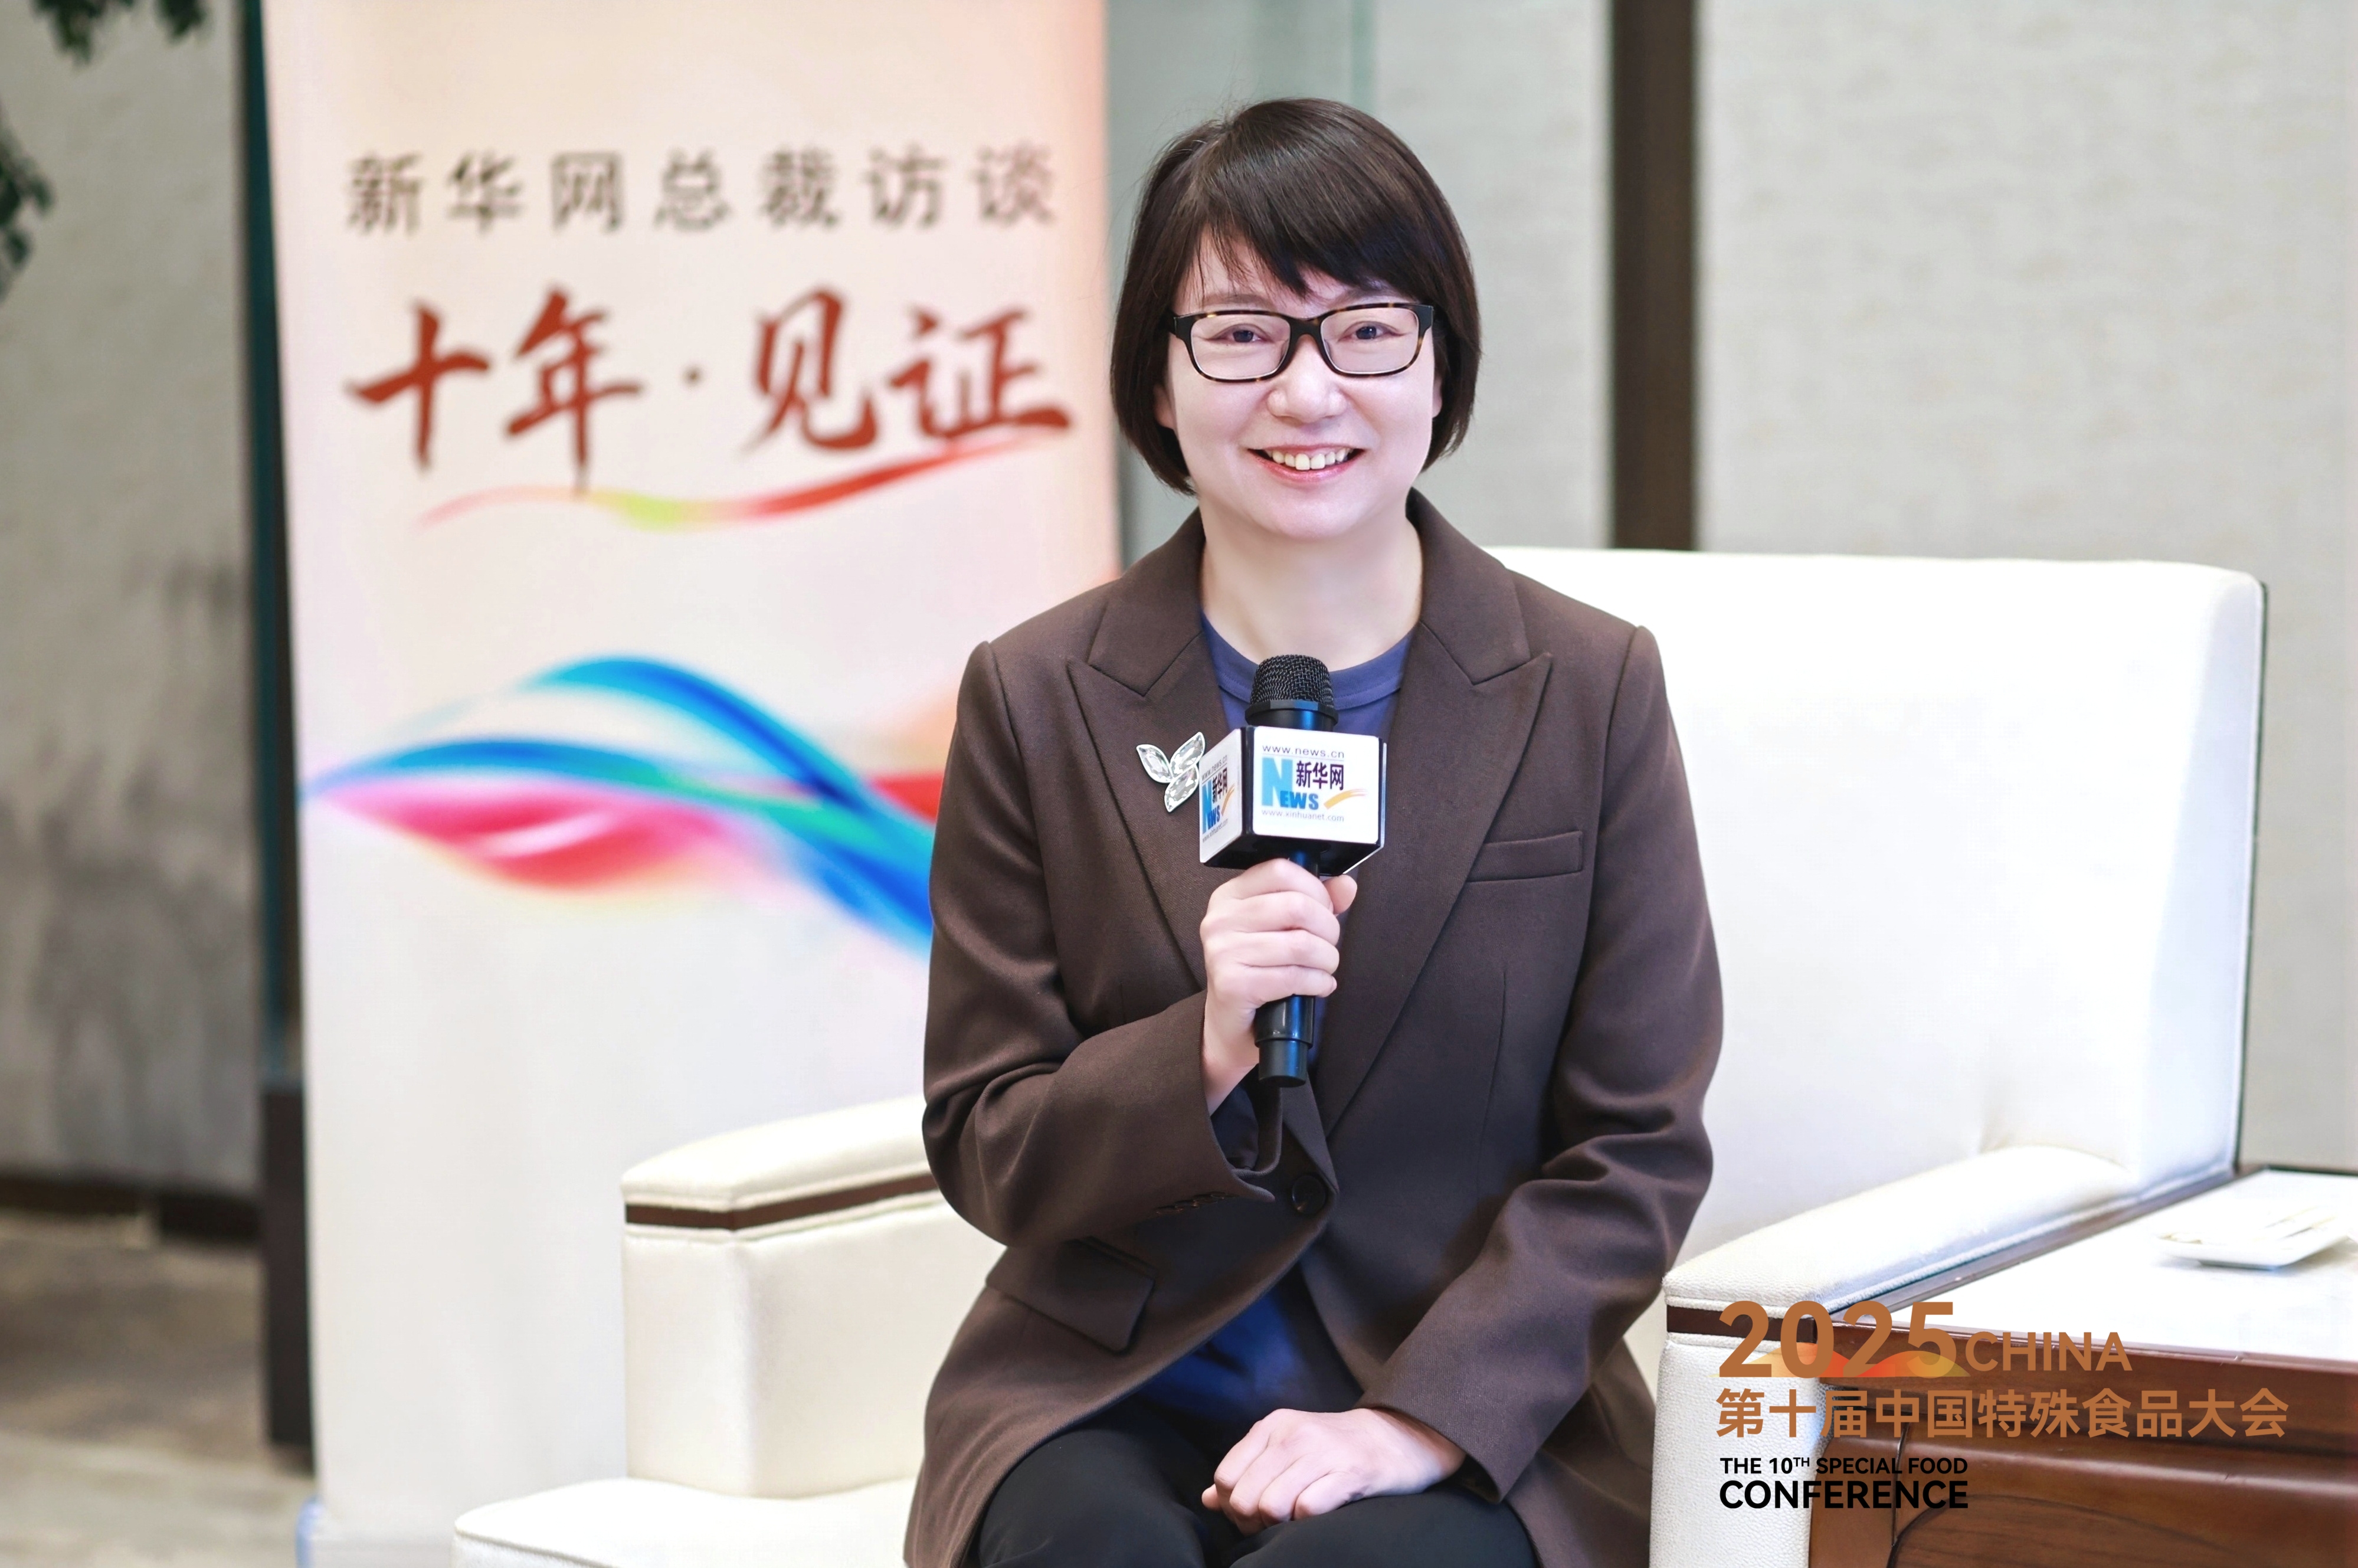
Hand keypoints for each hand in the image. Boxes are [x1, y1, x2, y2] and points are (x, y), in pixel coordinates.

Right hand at [1199, 863, 1357, 1107]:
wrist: (1231, 1023)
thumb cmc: (1258, 970)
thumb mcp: (1283, 928)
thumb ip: (1315, 901)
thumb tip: (1346, 885)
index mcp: (1230, 896)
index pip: (1280, 870)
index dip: (1315, 889)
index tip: (1325, 909)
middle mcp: (1221, 919)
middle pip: (1296, 906)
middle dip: (1327, 929)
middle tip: (1329, 945)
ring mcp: (1222, 951)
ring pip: (1300, 944)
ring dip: (1326, 959)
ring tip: (1326, 967)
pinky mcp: (1232, 984)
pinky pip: (1292, 977)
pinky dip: (1318, 982)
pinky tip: (1319, 985)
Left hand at [1202, 1407, 1463, 1532]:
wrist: (1399, 1437)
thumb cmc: (1335, 1450)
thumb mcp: (1286, 1449)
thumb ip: (1247, 1470)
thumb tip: (1208, 1498)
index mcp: (1272, 1426)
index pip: (1225, 1477)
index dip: (1232, 1506)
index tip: (1254, 1515)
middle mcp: (1294, 1434)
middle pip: (1243, 1497)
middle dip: (1253, 1522)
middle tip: (1274, 1524)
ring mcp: (1323, 1451)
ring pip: (1271, 1504)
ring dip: (1279, 1525)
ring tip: (1293, 1521)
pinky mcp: (1352, 1472)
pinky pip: (1308, 1509)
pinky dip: (1306, 1522)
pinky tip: (1317, 1515)